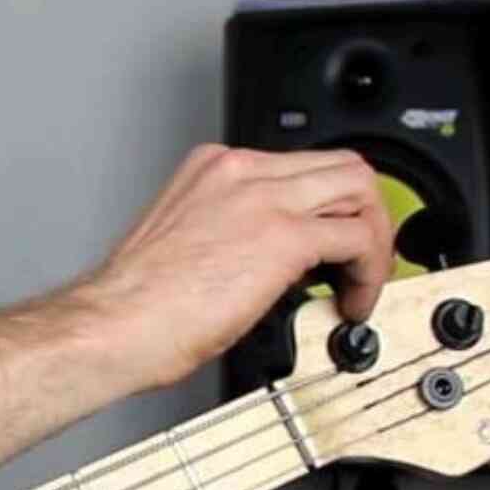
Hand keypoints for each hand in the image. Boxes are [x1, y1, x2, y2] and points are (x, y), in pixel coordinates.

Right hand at [75, 143, 395, 391]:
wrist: (115, 323)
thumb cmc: (135, 302)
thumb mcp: (185, 241)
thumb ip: (231, 233)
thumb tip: (267, 262)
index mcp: (214, 168)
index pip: (299, 166)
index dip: (327, 206)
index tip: (330, 243)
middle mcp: (242, 171)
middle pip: (341, 166)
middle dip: (365, 213)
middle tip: (362, 257)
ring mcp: (264, 198)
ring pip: (359, 190)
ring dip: (374, 238)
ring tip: (362, 281)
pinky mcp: (284, 237)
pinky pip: (358, 238)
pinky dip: (369, 271)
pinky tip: (352, 301)